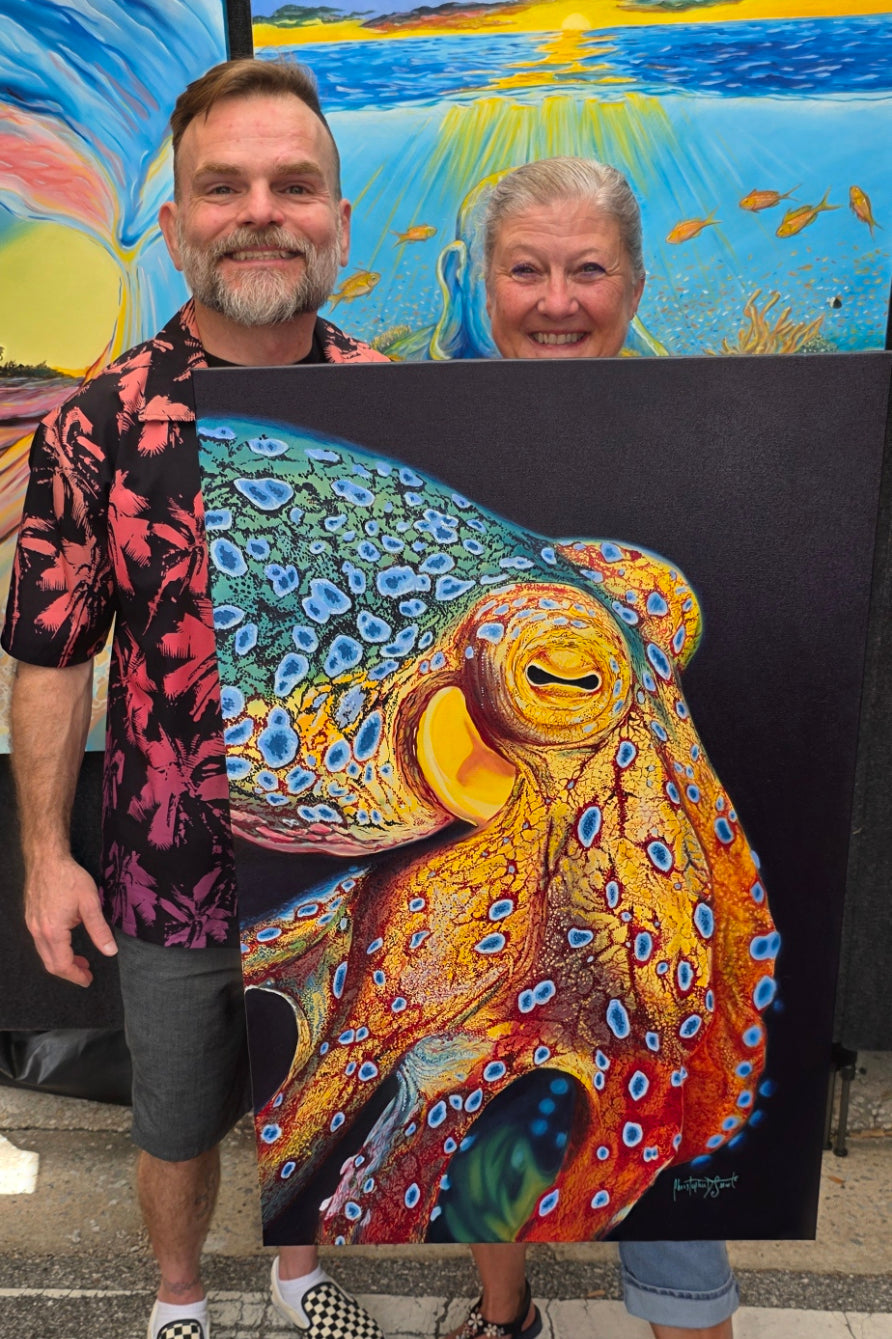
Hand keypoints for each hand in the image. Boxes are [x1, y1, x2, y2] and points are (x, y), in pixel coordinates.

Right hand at [24, 857, 117, 987]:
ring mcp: (31, 924)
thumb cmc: (69, 877)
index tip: (88, 979)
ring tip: (80, 959)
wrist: (47, 858)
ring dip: (61, 960)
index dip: (76, 975)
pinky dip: (54, 949)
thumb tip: (110, 951)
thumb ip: (99, 930)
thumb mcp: (90, 903)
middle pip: (50, 963)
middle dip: (69, 971)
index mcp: (52, 931)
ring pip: (44, 953)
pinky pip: (40, 942)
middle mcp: (38, 931)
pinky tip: (67, 941)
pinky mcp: (30, 917)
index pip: (62, 965)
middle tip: (86, 972)